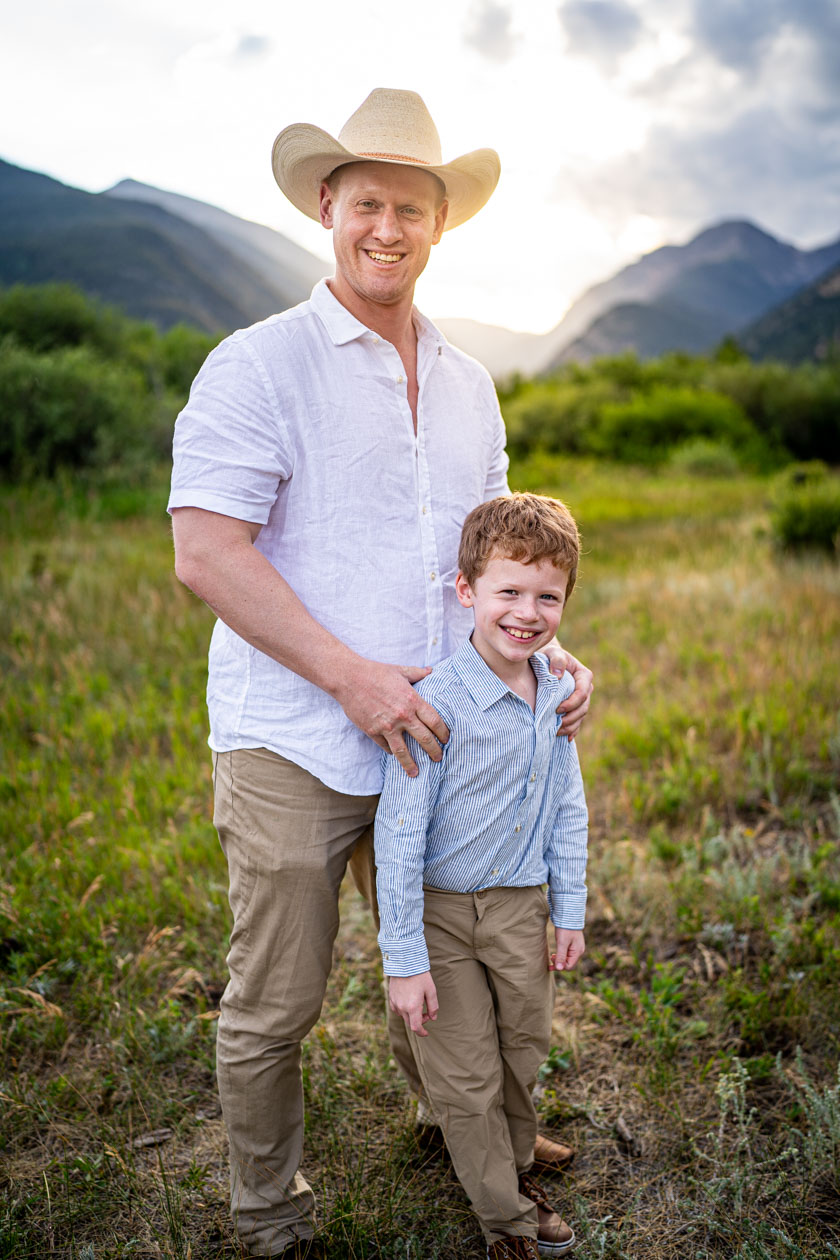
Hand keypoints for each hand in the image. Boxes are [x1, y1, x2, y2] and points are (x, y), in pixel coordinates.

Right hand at [336, 660, 449, 775]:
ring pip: (404, 751)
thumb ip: (417, 673)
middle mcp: (403, 716)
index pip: (435, 721)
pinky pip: (385, 747)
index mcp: (413, 700)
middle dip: (434, 751)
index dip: (443, 732)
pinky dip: (391, 752)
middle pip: (424, 739)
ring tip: (416, 773)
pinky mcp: (373, 731)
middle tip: (439, 758)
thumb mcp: (400, 671)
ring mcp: (387, 726)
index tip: (446, 739)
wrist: (349, 678)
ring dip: (411, 764)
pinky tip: (395, 755)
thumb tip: (431, 670)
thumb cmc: (375, 672)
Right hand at [388, 972, 438, 1034]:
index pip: (416, 1028)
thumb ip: (433, 1006)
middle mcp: (402, 1007)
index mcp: (413, 1007)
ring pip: (403, 1016)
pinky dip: (403, 1010)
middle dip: (419, 1022)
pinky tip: (408, 1002)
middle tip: (426, 1013)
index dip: (422, 1033)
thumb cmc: (420, 976)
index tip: (426, 1033)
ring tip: (418, 1004)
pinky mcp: (391, 998)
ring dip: (411, 1015)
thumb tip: (433, 1018)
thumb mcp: (431, 990)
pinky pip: (397, 1010)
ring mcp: (395, 1003)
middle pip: (410, 1023)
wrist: (404, 962)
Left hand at [544, 643, 592, 741]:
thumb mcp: (552, 653)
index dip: (572, 703)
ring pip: (580, 716)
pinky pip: (577, 721)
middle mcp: (586, 688)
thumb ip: (557, 660)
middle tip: (556, 725)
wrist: (546, 661)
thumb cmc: (549, 655)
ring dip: (570, 726)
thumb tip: (558, 676)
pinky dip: (572, 730)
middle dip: (571, 718)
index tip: (557, 709)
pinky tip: (566, 738)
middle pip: (583, 707)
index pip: (582, 693)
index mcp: (584, 676)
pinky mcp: (575, 707)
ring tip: (557, 732)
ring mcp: (582, 699)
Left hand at [550, 928, 584, 971]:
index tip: (551, 961)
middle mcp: (578, 951)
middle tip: (549, 961)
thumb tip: (559, 969)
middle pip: (569, 964)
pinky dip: (561, 955)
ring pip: (568, 959)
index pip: (569, 966)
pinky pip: (567, 954)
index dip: (560, 966)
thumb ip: (561, 956)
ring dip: (560, 959)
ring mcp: (576, 948)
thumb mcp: (562, 943)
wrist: (568, 916)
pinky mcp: (573, 944)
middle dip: (559, 964)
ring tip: (551, 956)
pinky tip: (555, 953)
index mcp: (577, 952)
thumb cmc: (565, 929)